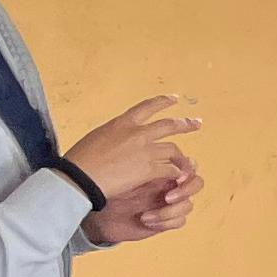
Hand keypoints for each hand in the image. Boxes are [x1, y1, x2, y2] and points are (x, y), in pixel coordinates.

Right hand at [65, 97, 199, 205]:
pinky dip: (176, 172)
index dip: (163, 102)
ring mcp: (145, 150)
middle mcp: (137, 133)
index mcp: (122, 123)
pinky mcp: (149, 169)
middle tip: (196, 123)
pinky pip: (170, 169)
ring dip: (181, 156)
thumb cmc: (80, 160)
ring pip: (172, 149)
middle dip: (185, 124)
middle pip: (168, 125)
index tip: (174, 99)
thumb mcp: (96, 136)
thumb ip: (113, 134)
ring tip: (188, 161)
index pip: (147, 107)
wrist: (80, 177)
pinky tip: (177, 176)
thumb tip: (117, 137)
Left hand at [89, 158, 200, 246]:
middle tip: (167, 198)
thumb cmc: (109, 189)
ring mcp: (168, 203)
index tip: (176, 177)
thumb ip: (147, 165)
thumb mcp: (126, 174)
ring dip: (170, 210)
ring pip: (188, 204)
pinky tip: (145, 220)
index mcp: (162, 169)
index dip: (187, 171)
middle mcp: (169, 185)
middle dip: (185, 191)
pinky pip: (179, 221)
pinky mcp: (166, 220)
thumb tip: (163, 157)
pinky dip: (165, 221)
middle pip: (196, 184)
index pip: (188, 166)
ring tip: (147, 215)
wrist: (98, 213)